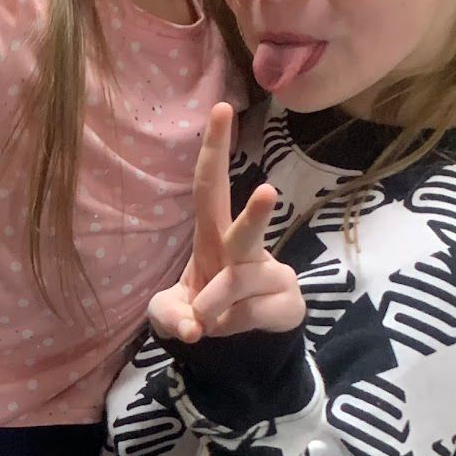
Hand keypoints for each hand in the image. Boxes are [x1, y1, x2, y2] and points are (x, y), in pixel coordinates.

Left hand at [149, 101, 305, 341]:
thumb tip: (193, 328)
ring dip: (212, 304)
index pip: (211, 187)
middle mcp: (244, 249)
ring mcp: (270, 272)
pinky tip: (232, 328)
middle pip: (247, 228)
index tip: (222, 109)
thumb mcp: (170, 315)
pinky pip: (251, 313)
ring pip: (239, 281)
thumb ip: (169, 316)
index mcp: (213, 236)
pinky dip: (231, 326)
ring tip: (204, 321)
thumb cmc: (205, 312)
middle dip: (256, 214)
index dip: (214, 151)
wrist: (242, 347)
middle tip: (267, 193)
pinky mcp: (287, 300)